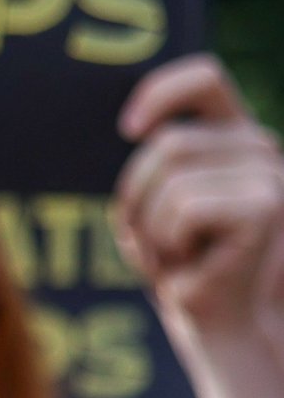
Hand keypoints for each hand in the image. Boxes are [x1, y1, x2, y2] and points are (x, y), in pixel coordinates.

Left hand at [115, 56, 283, 354]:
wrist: (213, 318)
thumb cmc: (178, 260)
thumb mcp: (154, 201)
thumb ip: (154, 161)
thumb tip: (128, 128)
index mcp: (233, 136)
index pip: (205, 78)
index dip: (162, 92)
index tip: (128, 129)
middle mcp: (259, 146)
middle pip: (167, 144)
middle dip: (138, 197)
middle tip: (155, 239)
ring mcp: (268, 174)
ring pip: (171, 179)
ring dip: (151, 228)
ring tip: (175, 253)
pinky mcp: (265, 206)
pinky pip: (184, 209)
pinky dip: (170, 241)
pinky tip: (193, 262)